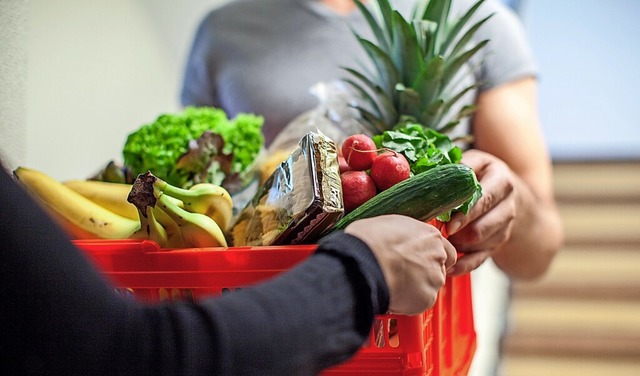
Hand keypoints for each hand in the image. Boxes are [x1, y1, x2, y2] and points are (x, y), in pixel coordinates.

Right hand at [345, 215, 455, 314]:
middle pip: (439, 269)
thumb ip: (402, 235)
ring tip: (395, 284)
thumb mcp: (388, 224)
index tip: (419, 260)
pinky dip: (410, 302)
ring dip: (417, 288)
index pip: (445, 250)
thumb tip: (394, 237)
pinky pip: (421, 302)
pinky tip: (394, 294)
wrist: (363, 262)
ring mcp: (434, 277)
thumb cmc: (369, 242)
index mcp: (429, 235)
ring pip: (430, 286)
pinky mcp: (427, 298)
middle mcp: (437, 255)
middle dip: (423, 273)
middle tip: (404, 273)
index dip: (430, 257)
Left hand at [446, 149, 519, 274]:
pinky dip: (463, 265)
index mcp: (501, 182)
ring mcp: (504, 228)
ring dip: (458, 247)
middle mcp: (507, 206)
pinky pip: (480, 260)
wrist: (506, 192)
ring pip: (480, 245)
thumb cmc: (480, 174)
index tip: (447, 225)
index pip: (484, 201)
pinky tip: (447, 266)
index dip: (465, 214)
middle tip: (437, 234)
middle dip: (458, 234)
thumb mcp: (473, 162)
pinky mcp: (497, 244)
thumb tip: (419, 174)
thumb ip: (454, 167)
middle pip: (483, 228)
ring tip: (438, 243)